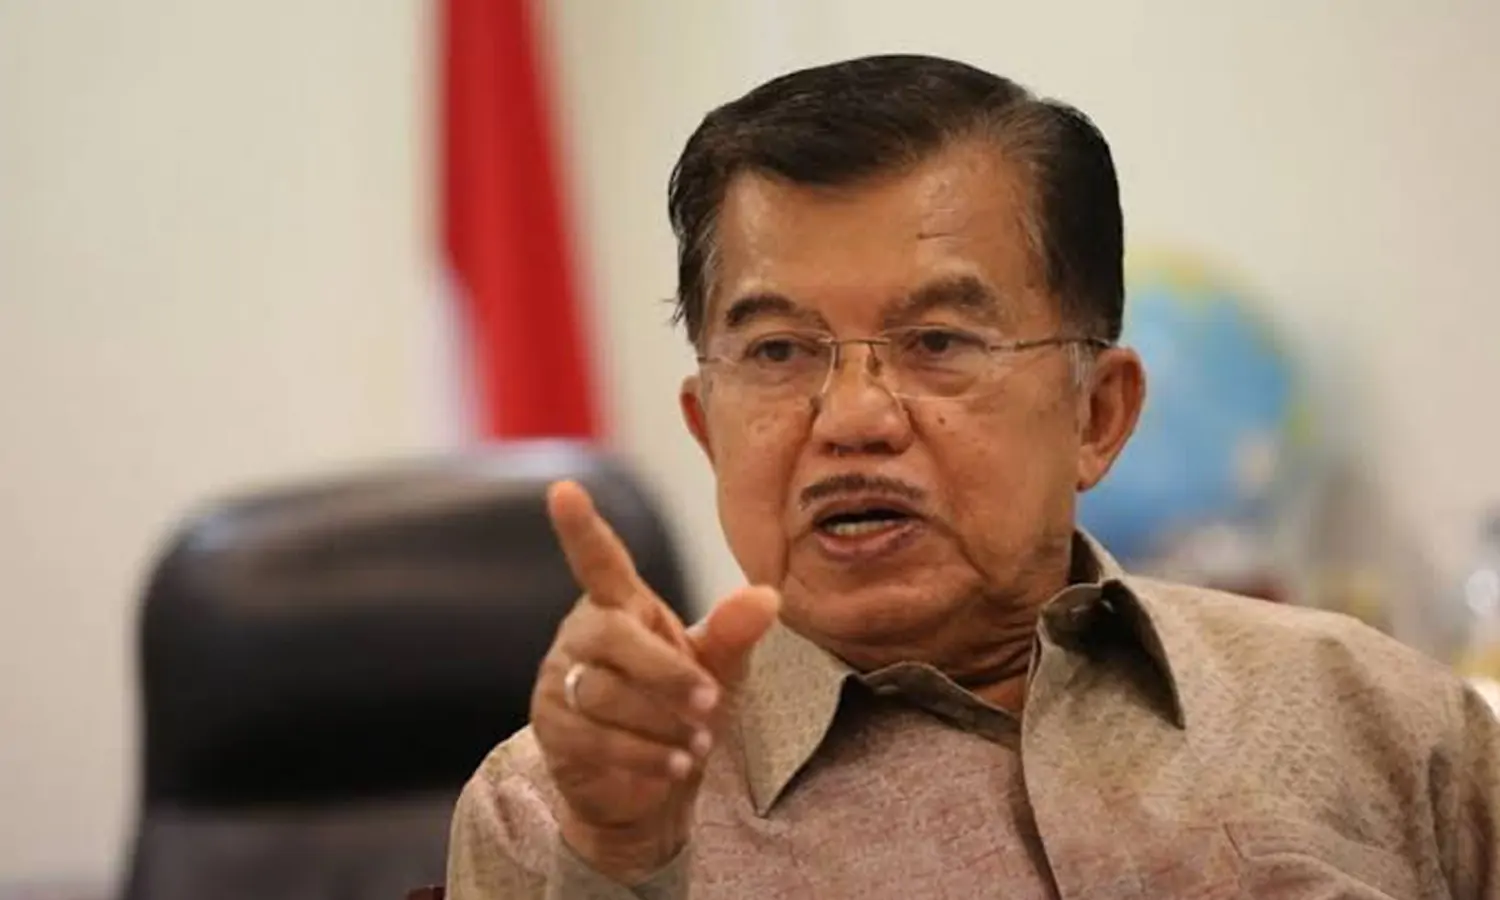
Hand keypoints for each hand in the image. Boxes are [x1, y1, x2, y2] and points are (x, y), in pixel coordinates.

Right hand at [532, 480, 778, 882]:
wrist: (652, 786)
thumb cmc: (682, 710)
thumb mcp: (719, 668)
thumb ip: (734, 632)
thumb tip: (769, 596)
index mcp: (621, 605)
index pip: (599, 561)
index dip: (580, 528)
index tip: (564, 490)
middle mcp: (582, 634)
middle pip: (613, 639)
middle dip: (666, 674)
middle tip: (711, 702)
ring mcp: (558, 679)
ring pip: (603, 694)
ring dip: (660, 723)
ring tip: (697, 743)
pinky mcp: (552, 727)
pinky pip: (593, 738)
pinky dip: (643, 755)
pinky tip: (674, 765)